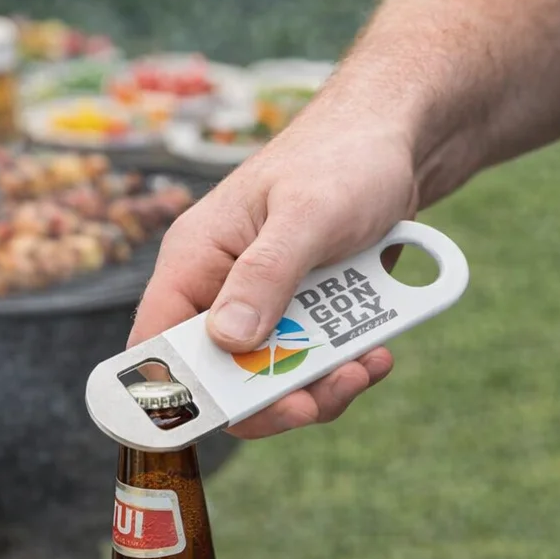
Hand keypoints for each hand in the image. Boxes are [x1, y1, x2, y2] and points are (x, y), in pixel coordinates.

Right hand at [130, 98, 417, 437]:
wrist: (401, 141)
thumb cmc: (345, 158)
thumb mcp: (307, 214)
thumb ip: (266, 274)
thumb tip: (228, 340)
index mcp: (197, 257)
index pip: (158, 342)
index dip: (176, 390)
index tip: (222, 417)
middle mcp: (225, 285)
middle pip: (224, 374)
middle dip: (271, 397)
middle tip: (316, 401)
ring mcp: (270, 299)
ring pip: (277, 374)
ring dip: (320, 384)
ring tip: (365, 367)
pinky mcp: (310, 307)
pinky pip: (316, 357)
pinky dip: (345, 364)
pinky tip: (377, 352)